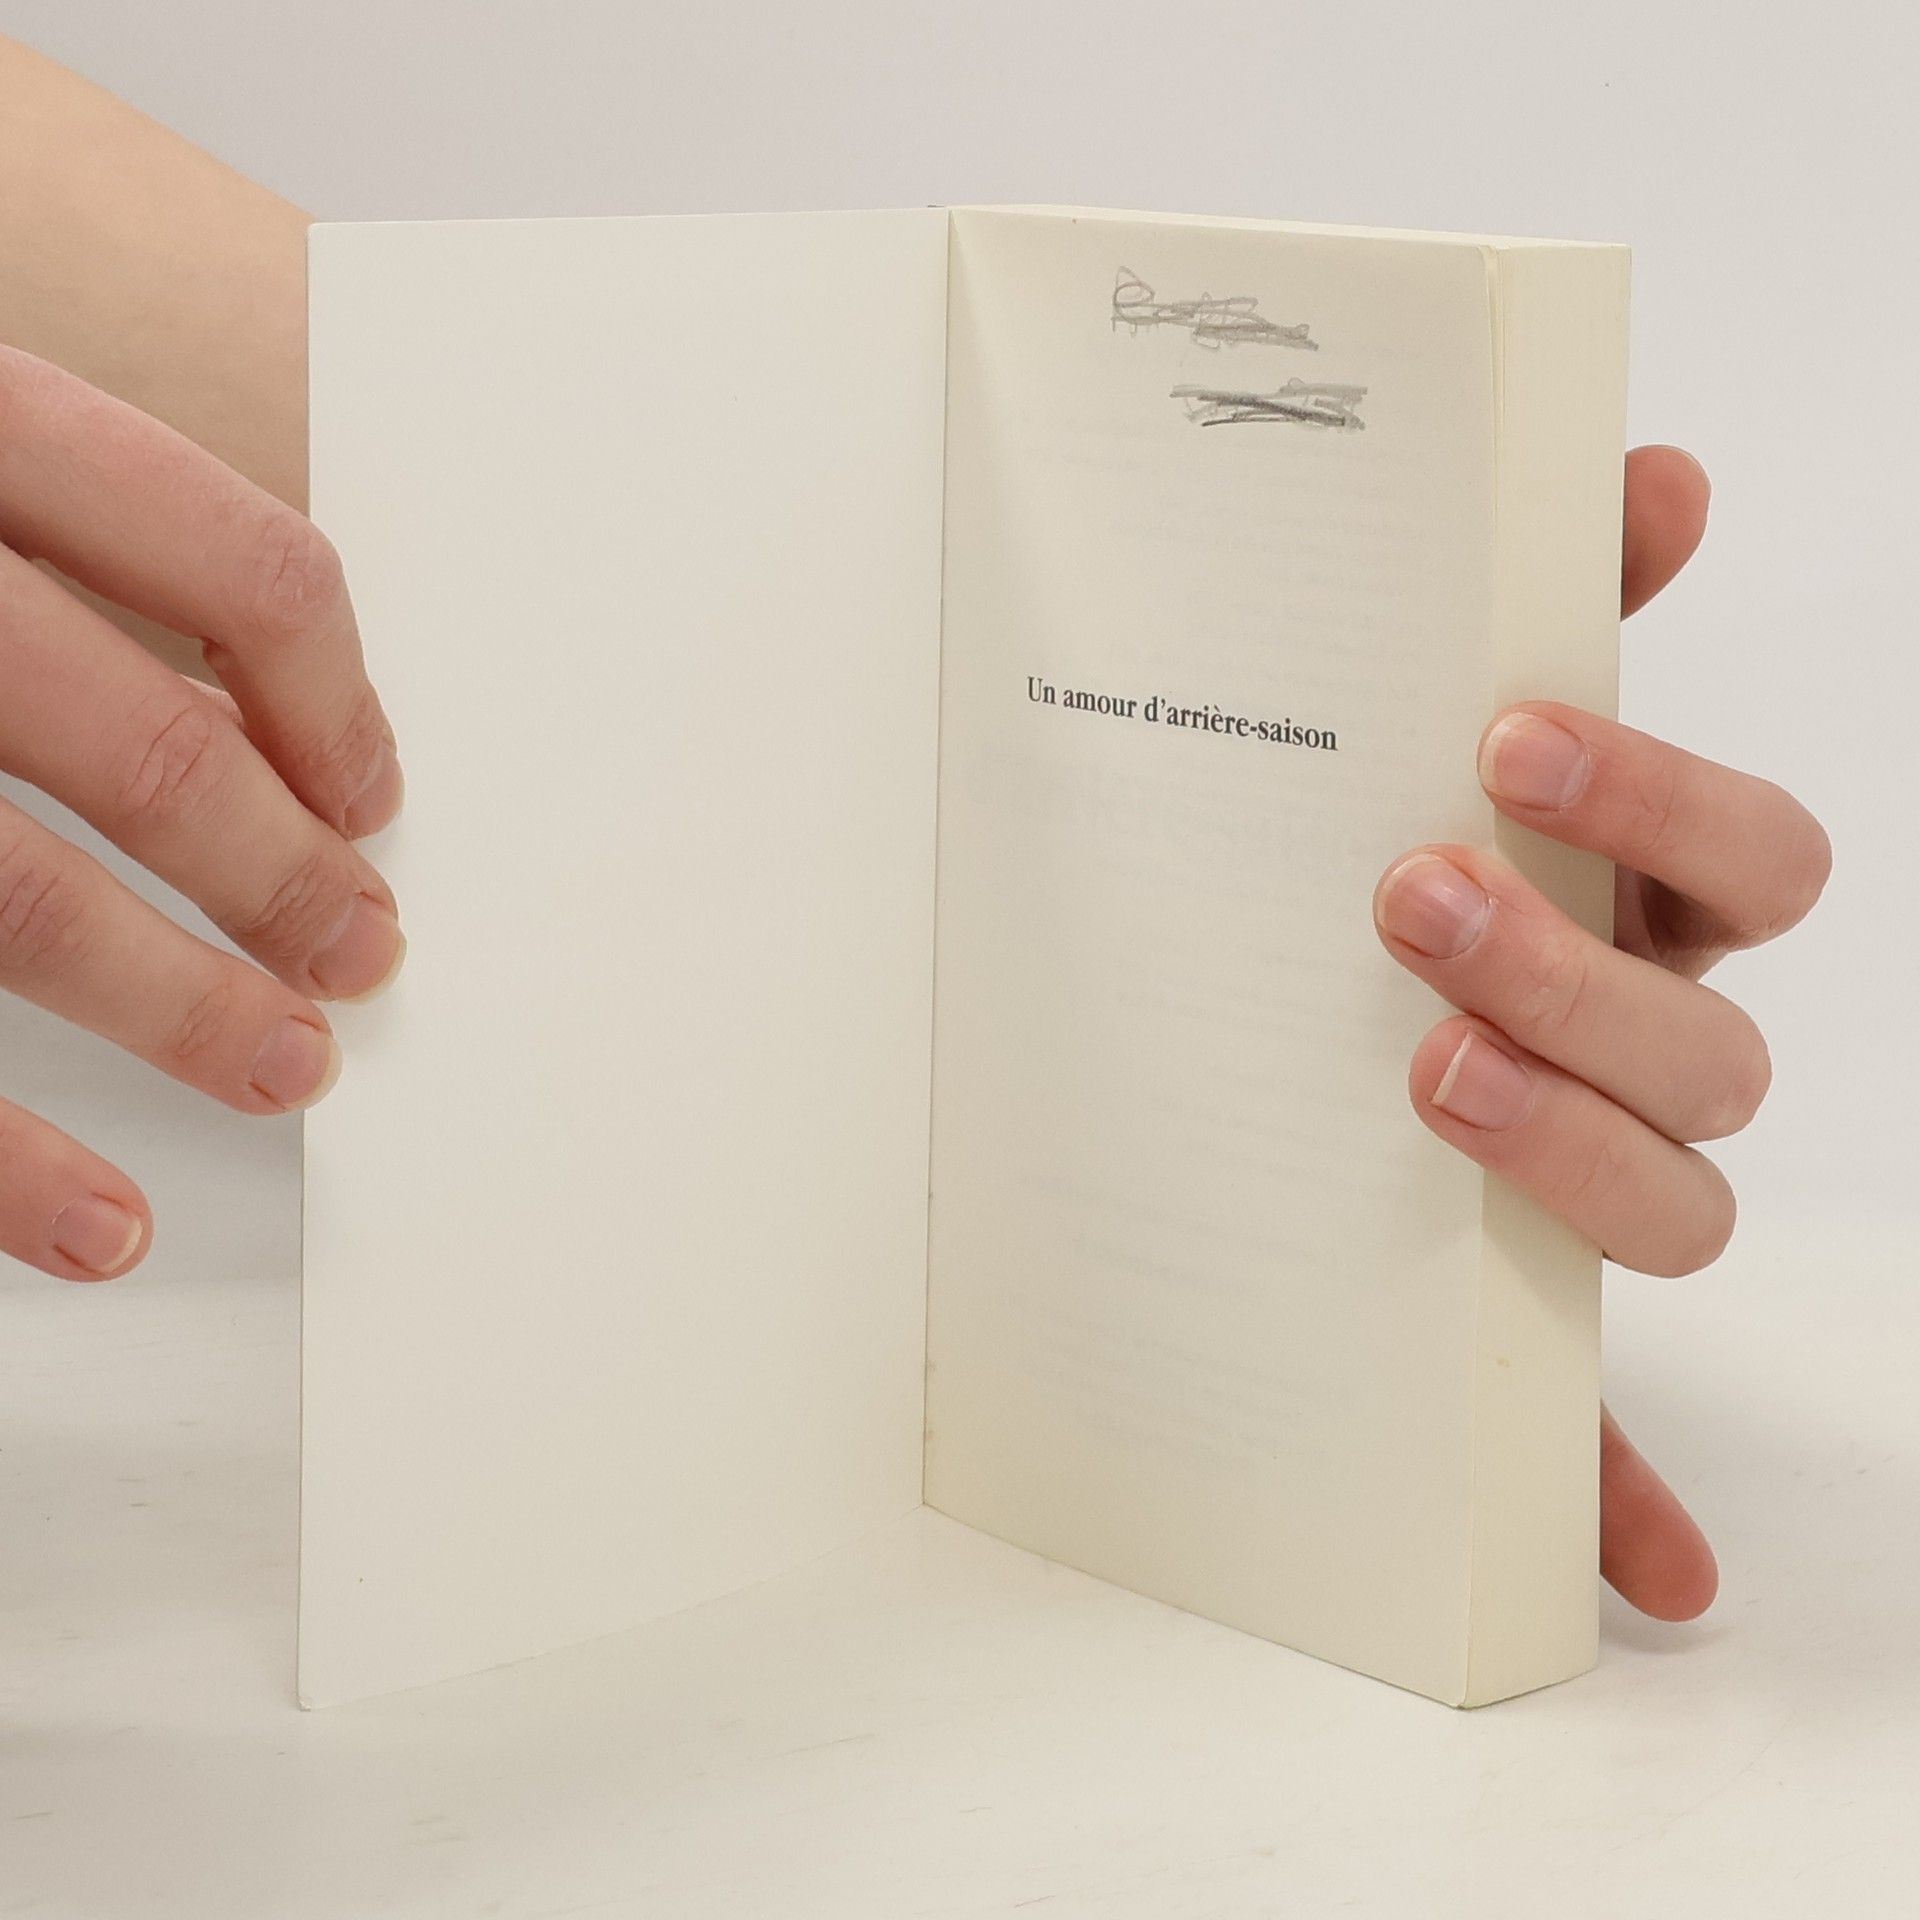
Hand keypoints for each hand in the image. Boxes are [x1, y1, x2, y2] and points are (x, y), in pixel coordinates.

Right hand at [0, 345, 403, 1280]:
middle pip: (142, 749)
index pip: (235, 560)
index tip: (372, 797)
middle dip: (282, 880)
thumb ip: (56, 553)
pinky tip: (90, 1225)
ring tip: (280, 1069)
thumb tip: (251, 724)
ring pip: (13, 899)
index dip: (334, 699)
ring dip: (178, 1009)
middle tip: (359, 958)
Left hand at [1372, 445, 1829, 1621]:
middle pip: (1712, 1041)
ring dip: (1575, 1160)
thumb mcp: (1425, 733)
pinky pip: (1602, 1432)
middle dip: (1580, 971)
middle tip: (1410, 901)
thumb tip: (1657, 471)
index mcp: (1644, 911)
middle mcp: (1648, 1047)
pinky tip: (1657, 1573)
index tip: (1503, 733)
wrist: (1288, 1031)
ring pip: (1676, 1210)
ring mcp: (1591, 1186)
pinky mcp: (1523, 1318)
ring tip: (1421, 1079)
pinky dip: (1637, 1505)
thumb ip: (1549, 603)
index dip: (1658, 801)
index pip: (1752, 862)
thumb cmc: (1383, 860)